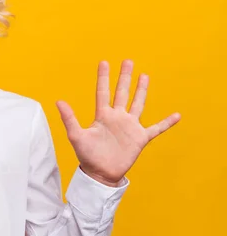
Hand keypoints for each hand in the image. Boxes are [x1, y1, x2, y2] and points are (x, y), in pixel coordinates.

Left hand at [56, 60, 180, 186]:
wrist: (101, 174)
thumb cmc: (87, 156)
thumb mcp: (76, 136)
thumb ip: (69, 118)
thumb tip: (58, 101)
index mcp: (102, 116)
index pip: (103, 92)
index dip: (103, 78)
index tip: (104, 62)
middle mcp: (117, 118)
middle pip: (122, 93)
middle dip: (125, 77)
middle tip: (128, 61)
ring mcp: (129, 127)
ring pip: (138, 104)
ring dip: (141, 91)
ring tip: (145, 76)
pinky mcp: (140, 138)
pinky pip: (156, 129)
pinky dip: (166, 123)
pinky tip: (177, 115)